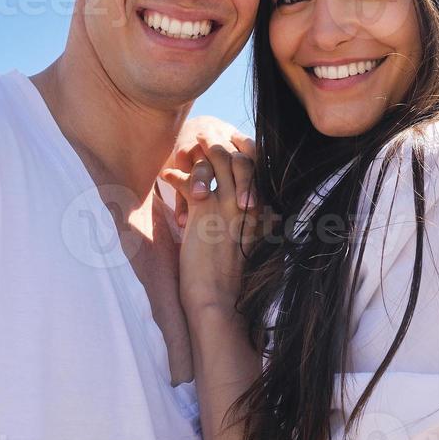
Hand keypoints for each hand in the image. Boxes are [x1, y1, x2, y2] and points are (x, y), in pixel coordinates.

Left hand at [160, 118, 259, 314]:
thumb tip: (273, 217)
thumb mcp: (255, 249)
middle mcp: (247, 204)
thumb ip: (262, 229)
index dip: (243, 155)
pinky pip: (188, 181)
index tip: (229, 149)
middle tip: (205, 138)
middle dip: (221, 145)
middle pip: (239, 157)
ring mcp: (227, 205)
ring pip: (217, 160)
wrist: (218, 301)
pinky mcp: (204, 211)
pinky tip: (165, 177)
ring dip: (199, 153)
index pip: (257, 171)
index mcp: (261, 213)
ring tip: (185, 149)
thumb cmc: (234, 282)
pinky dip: (175, 176)